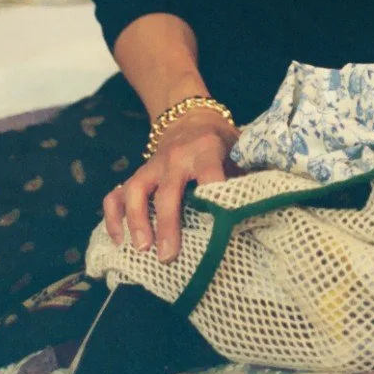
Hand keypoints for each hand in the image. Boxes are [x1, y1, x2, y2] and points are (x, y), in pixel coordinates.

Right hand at [102, 111, 239, 263]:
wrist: (189, 117)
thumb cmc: (219, 142)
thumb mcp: (237, 151)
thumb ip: (243, 176)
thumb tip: (259, 208)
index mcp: (205, 151)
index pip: (209, 173)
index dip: (213, 195)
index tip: (217, 225)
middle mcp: (175, 158)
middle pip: (168, 191)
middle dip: (167, 225)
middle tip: (168, 256)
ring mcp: (152, 166)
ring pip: (135, 190)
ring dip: (136, 221)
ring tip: (142, 249)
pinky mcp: (137, 173)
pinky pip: (116, 194)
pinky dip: (115, 217)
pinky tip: (119, 240)